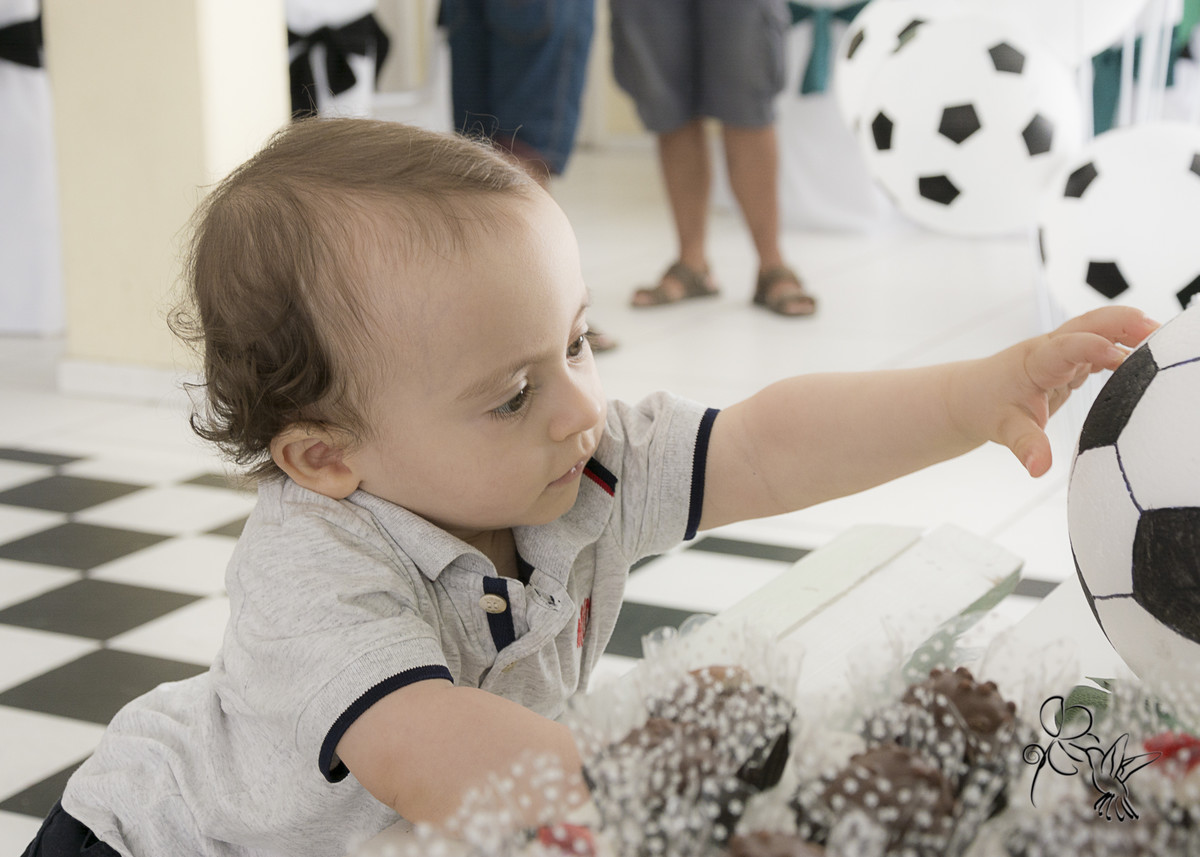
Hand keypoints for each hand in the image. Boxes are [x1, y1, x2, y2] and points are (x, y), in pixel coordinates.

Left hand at [956, 306, 1157, 477]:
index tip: (1118, 356)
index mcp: (1035, 362)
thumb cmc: (986, 408)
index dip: (1091, 348)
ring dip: (1129, 331)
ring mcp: (1062, 353)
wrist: (970, 396)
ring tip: (1164, 341)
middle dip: (1122, 323)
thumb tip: (1039, 469)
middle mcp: (1050, 349)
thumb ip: (1026, 446)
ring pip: (1098, 331)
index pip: (1066, 347)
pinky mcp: (1070, 362)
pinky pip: (1101, 347)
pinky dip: (1124, 348)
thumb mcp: (1004, 429)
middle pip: (1089, 324)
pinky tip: (1149, 358)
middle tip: (1156, 330)